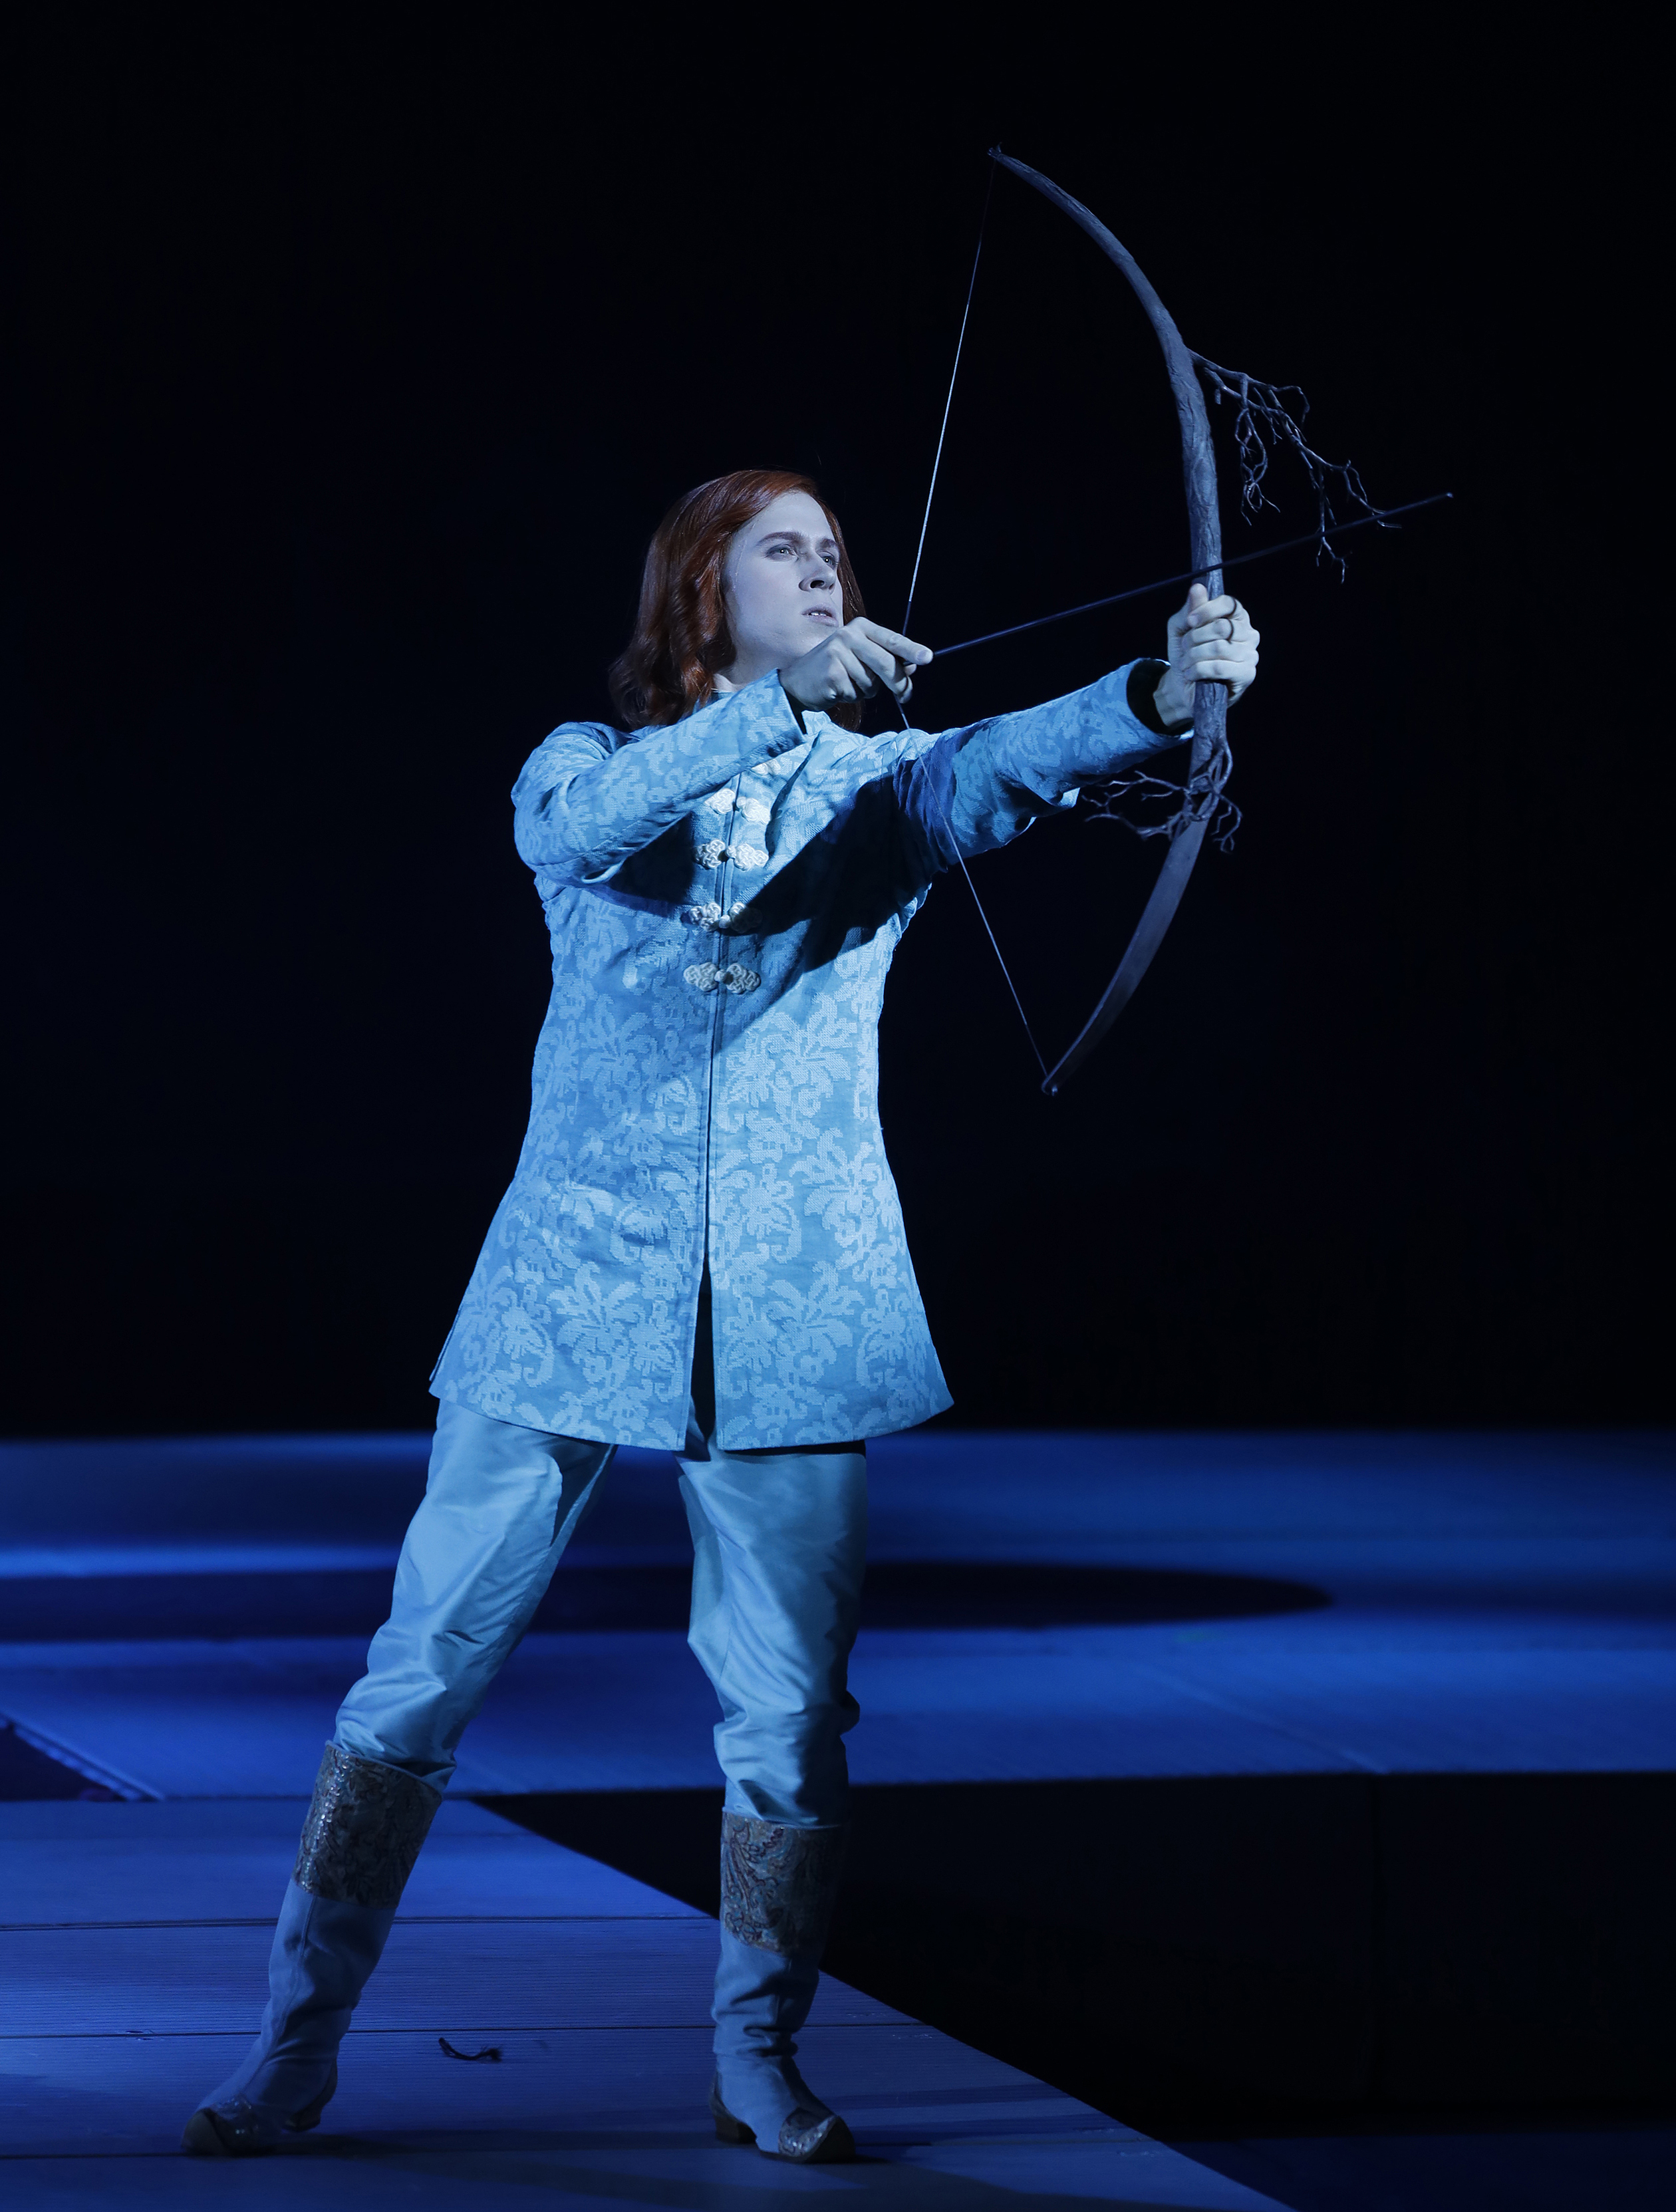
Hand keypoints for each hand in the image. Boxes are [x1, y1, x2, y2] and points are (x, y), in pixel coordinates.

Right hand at [780, 618, 930, 710]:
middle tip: (905, 697)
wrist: (798, 681)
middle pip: (885, 663)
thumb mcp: (861, 660)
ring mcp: (838, 652)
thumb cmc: (835, 669)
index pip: (891, 639)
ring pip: (871, 682)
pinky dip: (851, 697)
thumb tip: (912, 666)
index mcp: (860, 628)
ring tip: (849, 685)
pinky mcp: (831, 672)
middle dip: (898, 683)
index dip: (911, 649)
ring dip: (866, 691)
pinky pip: (855, 693)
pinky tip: (837, 690)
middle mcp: (849, 635)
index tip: (928, 658)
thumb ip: (885, 660)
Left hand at [1152, 584, 1259, 729]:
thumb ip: (1189, 609)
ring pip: (1218, 648)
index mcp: (1237, 618)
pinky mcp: (1246, 674)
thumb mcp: (1181, 629)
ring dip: (1194, 655)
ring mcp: (1250, 654)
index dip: (1206, 610)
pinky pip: (1220, 667)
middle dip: (1195, 637)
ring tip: (1186, 662)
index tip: (1189, 621)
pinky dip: (1199, 670)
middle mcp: (1248, 633)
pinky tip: (1191, 674)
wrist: (1184, 686)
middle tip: (1185, 647)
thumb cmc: (1186, 653)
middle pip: (1222, 626)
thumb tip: (1197, 588)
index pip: (1229, 603)